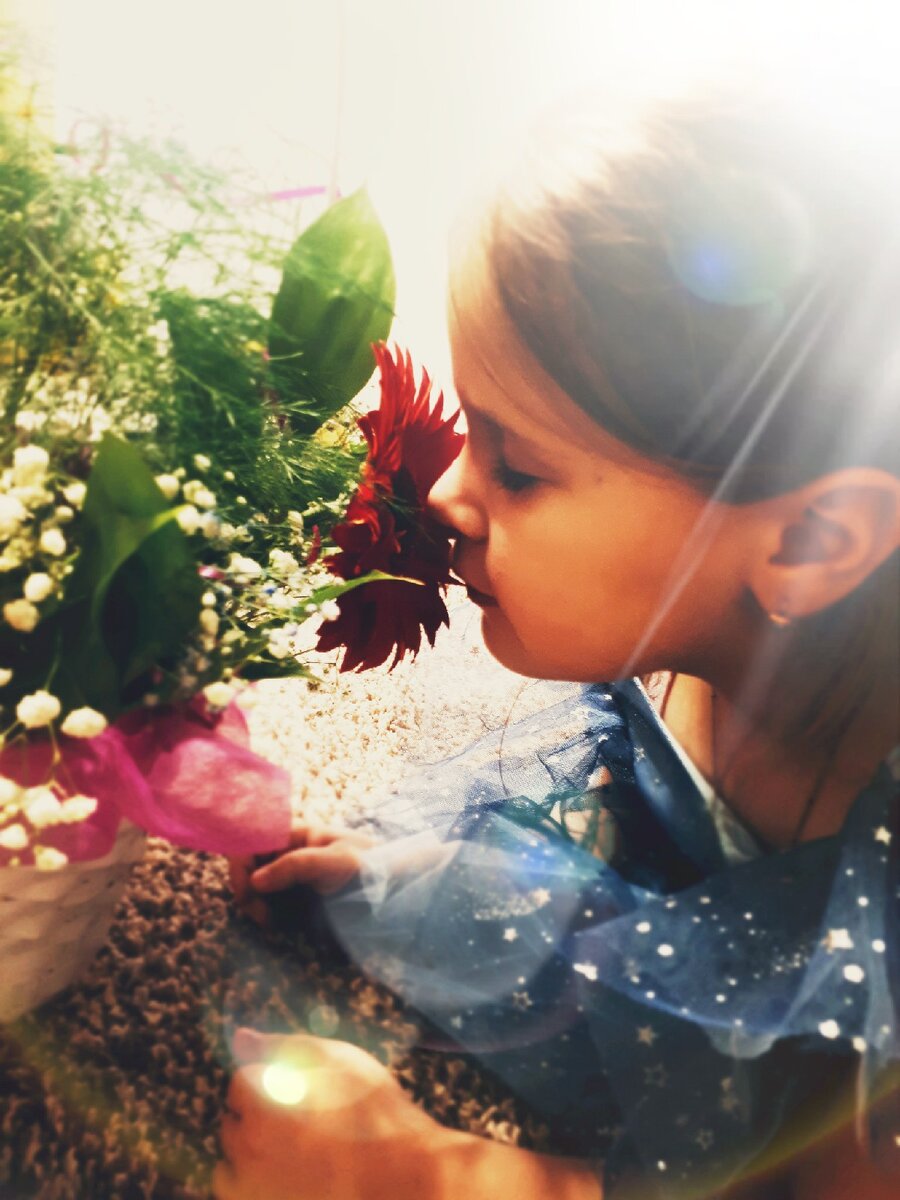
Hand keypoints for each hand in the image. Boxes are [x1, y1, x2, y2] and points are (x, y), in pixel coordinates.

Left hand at [213, 1027, 453, 1199]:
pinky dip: (251, 1182)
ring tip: (288, 1149)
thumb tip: (240, 1036)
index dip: (270, 1077)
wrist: (403, 1174)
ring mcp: (256, 1187)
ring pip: (229, 1164)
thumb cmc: (373, 1112)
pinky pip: (239, 1192)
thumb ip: (281, 1046)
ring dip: (249, 1151)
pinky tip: (283, 1174)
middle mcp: (250, 1148)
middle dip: (258, 1113)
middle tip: (298, 1115)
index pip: (241, 1081)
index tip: (297, 1086)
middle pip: (234, 1122)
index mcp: (264, 1103)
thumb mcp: (334, 1058)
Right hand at [228, 821, 377, 926]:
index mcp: (295, 834)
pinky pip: (268, 902)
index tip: (247, 891)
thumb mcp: (336, 862)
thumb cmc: (370, 867)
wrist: (396, 888)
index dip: (241, 863)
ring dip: (254, 904)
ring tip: (269, 922)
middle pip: (248, 865)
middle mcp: (288, 852)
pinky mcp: (295, 898)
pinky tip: (275, 923)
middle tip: (262, 916)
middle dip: (246, 889)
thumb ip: (295, 866)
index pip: (251, 840)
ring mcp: (291, 875)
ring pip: (254, 886)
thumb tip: (255, 881)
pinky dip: (264, 912)